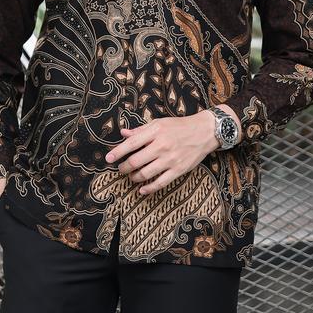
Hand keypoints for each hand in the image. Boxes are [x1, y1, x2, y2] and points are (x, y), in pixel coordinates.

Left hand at [104, 111, 219, 195]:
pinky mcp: (178, 170)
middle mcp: (162, 145)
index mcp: (155, 131)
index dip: (117, 152)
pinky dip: (148, 188)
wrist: (204, 132)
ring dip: (134, 177)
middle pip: (135, 161)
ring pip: (145, 174)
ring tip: (131, 176)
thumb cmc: (179, 126)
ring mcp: (170, 159)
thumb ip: (141, 130)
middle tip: (120, 169)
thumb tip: (123, 133)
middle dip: (124, 168)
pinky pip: (160, 183)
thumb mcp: (159, 123)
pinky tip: (142, 189)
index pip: (131, 143)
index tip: (108, 159)